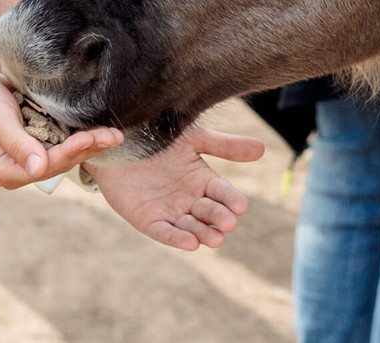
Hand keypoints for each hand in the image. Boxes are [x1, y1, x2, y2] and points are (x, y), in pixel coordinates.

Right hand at [0, 60, 123, 188]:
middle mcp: (17, 170)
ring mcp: (26, 158)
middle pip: (58, 163)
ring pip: (62, 154)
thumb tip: (39, 169)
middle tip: (115, 137)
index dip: (71, 152)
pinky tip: (97, 129)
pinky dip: (77, 136)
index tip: (92, 138)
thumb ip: (18, 145)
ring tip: (113, 135)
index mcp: (3, 171)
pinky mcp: (33, 143)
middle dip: (86, 149)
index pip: (45, 165)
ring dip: (87, 144)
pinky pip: (59, 143)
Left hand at [93, 125, 263, 250]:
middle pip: (208, 211)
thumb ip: (225, 146)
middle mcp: (188, 198)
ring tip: (214, 239)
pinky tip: (190, 243)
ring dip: (203, 233)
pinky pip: (163, 231)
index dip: (231, 199)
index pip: (222, 192)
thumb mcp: (193, 138)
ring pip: (190, 226)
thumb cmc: (157, 137)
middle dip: (218, 218)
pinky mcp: (147, 220)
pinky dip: (176, 238)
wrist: (117, 141)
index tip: (241, 206)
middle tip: (228, 223)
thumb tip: (262, 149)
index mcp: (202, 179)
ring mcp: (168, 211)